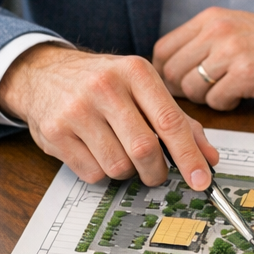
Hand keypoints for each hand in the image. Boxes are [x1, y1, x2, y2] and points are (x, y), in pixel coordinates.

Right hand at [0, 45, 217, 187]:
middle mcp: (105, 87)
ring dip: (127, 172)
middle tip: (156, 173)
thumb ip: (179, 121)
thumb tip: (210, 157)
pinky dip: (102, 173)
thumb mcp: (143, 88)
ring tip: (120, 153)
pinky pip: (92, 173)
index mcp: (136, 72)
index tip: (202, 181)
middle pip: (144, 149)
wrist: (43, 73)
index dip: (189, 156)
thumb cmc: (104, 83)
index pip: (170, 121)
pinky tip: (96, 152)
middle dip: (156, 171)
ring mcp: (76, 110)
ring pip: (118, 166)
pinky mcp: (55, 132)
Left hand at [152, 9, 253, 110]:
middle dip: (183, 90)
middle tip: (202, 94)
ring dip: (205, 99)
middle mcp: (217, 32)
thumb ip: (204, 40)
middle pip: (172, 72)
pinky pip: (216, 100)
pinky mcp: (246, 74)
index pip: (163, 49)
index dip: (164, 73)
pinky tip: (240, 96)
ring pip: (192, 88)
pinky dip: (225, 105)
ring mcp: (231, 52)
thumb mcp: (234, 26)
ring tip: (225, 93)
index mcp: (210, 19)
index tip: (176, 84)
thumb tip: (173, 66)